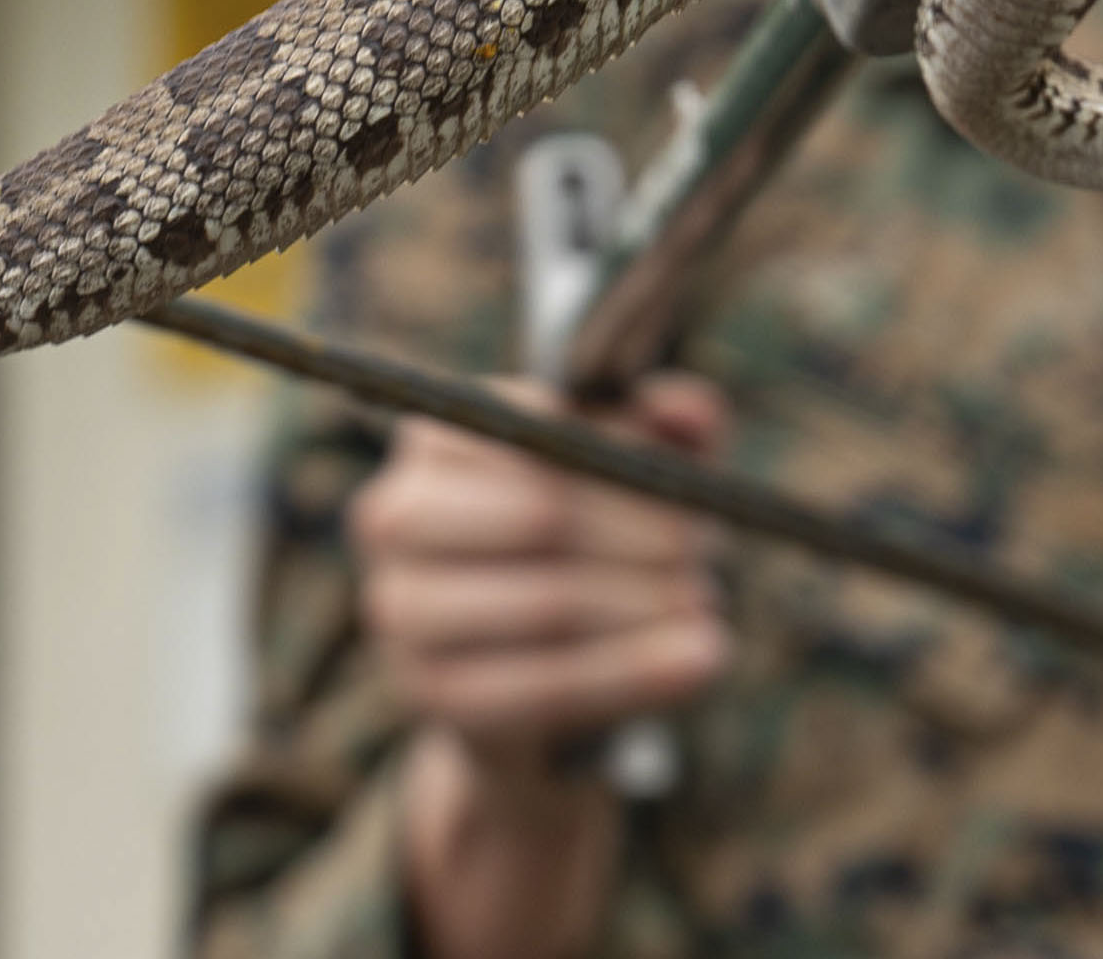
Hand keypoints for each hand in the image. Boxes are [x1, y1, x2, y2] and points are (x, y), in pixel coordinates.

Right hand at [347, 373, 732, 958]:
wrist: (531, 676)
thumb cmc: (586, 543)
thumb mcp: (630, 473)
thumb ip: (662, 428)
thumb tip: (691, 411)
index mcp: (436, 436)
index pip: (533, 427)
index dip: (620, 456)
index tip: (685, 487)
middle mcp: (394, 513)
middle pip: (543, 513)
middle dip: (643, 534)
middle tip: (707, 552)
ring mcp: (402, 607)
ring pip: (549, 602)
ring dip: (646, 605)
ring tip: (707, 605)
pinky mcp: (428, 691)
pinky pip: (546, 685)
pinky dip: (636, 671)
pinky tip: (703, 660)